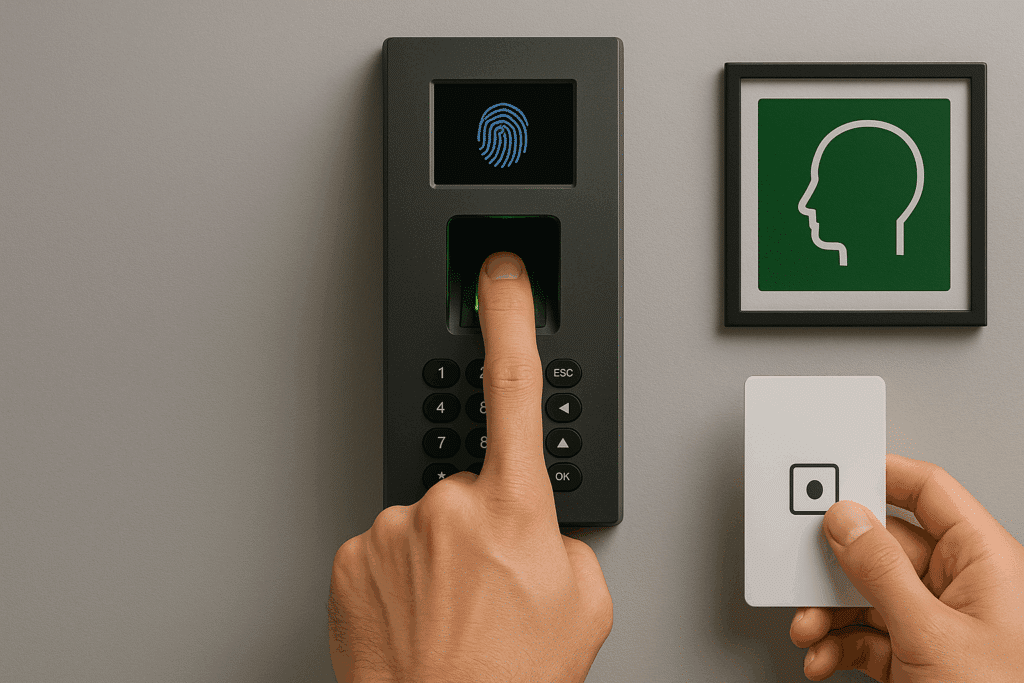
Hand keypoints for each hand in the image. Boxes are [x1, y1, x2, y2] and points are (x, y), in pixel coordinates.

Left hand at [328, 252, 612, 682]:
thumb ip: (564, 541)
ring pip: (426, 519)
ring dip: (442, 554)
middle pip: (471, 482)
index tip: (500, 276)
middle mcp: (449, 506)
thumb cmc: (511, 676)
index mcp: (515, 506)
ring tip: (454, 610)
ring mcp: (394, 529)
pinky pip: (386, 546)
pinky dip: (403, 573)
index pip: (514, 387)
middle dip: (483, 520)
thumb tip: (539, 531)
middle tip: (488, 583)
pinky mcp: (351, 556)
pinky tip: (418, 612)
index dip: (509, 318)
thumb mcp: (583, 603)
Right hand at [790, 453, 1023, 680]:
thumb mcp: (932, 634)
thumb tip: (846, 519)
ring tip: (808, 629)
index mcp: (984, 561)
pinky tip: (823, 657)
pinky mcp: (920, 658)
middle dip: (835, 567)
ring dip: (829, 613)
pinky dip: (838, 645)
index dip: (880, 473)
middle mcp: (962, 586)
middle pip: (883, 548)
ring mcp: (940, 624)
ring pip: (868, 595)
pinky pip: (868, 634)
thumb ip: (882, 572)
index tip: (833, 472)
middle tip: (802, 569)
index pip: (928, 492)